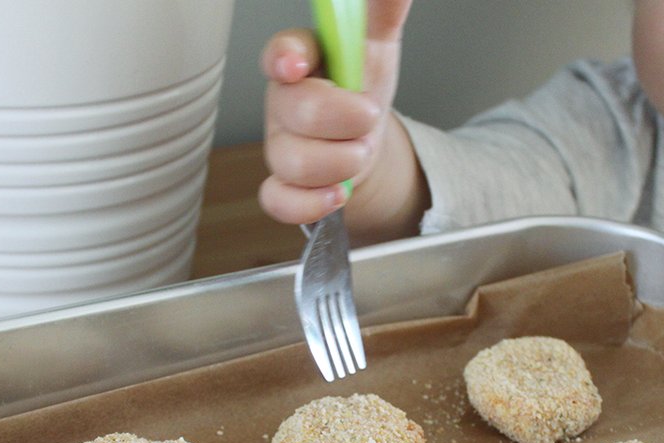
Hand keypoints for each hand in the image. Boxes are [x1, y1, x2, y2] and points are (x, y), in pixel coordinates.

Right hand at [259, 0, 414, 230]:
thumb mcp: (376, 46)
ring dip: (339, 162)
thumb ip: (383, 10)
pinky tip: (335, 195)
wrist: (363, 144)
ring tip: (359, 153)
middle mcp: (284, 103)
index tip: (298, 65)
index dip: (285, 57)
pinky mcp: (284, 185)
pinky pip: (280, 200)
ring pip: (292, 160)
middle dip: (343, 120)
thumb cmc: (360, 90)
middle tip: (367, 117)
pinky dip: (310, 203)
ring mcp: (281, 145)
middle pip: (295, 110)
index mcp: (300, 61)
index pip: (282, 52)